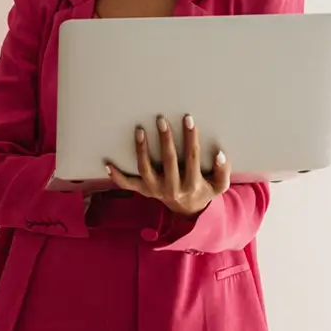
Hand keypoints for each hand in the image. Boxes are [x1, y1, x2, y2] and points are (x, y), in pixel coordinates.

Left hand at [105, 115, 230, 216]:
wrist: (188, 211)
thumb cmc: (204, 191)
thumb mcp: (219, 186)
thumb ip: (223, 171)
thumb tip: (220, 154)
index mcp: (191, 184)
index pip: (192, 156)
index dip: (191, 137)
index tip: (189, 119)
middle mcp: (172, 188)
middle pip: (168, 160)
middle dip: (165, 138)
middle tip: (162, 119)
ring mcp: (155, 190)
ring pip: (146, 168)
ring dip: (141, 149)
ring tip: (139, 130)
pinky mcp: (144, 191)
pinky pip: (128, 185)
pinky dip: (116, 176)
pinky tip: (107, 163)